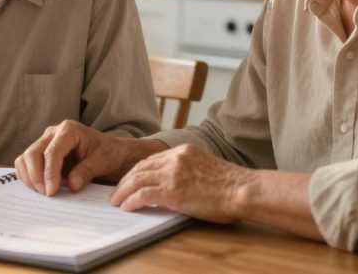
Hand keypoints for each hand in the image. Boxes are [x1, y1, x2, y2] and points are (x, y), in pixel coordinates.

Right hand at [14, 120, 165, 195]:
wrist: (110, 153)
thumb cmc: (107, 153)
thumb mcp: (102, 161)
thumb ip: (86, 171)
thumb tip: (72, 185)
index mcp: (68, 130)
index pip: (52, 151)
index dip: (49, 173)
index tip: (51, 191)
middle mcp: (53, 133)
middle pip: (33, 153)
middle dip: (35, 175)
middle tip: (45, 194)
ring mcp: (45, 142)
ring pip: (26, 158)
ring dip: (29, 177)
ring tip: (41, 193)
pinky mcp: (42, 154)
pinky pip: (27, 164)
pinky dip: (28, 177)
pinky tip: (38, 189)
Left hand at [109, 144, 247, 222]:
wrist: (241, 190)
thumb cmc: (231, 185)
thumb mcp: (206, 167)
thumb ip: (188, 170)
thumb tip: (175, 183)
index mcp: (183, 151)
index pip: (151, 159)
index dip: (137, 170)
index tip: (129, 179)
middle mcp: (175, 158)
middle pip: (140, 167)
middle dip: (125, 180)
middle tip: (116, 191)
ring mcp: (172, 173)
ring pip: (136, 179)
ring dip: (123, 191)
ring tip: (116, 201)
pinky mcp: (171, 191)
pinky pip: (143, 195)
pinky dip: (131, 201)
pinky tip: (127, 207)